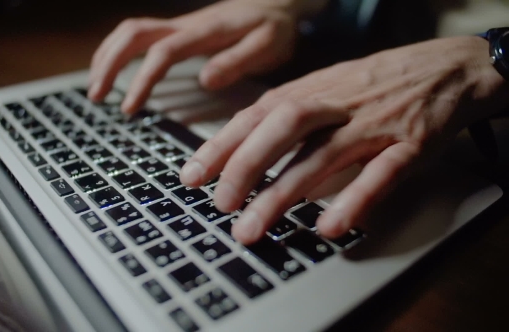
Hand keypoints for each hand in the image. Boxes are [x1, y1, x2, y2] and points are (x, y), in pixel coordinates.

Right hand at [87, 0, 326, 112]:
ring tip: (96, 88)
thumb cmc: (274, 27)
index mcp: (205, 32)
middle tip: (96, 96)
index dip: (142, 79)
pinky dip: (119, 51)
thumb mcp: (268, 46)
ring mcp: (180, 26)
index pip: (163, 51)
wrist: (277, 2)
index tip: (129, 107)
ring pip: (131, 31)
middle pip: (134, 34)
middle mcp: (186, 25)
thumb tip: (205, 79)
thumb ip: (238, 61)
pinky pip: (140, 35)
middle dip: (109, 63)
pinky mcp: (179, 31)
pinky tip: (114, 70)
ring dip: (107, 56)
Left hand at [179, 36, 508, 244]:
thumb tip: (239, 152)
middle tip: (220, 204)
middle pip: (283, 128)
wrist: (445, 67)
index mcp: (310, 90)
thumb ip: (285, 116)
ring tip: (254, 227)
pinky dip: (354, 199)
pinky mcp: (410, 144)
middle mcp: (336, 104)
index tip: (190, 175)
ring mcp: (372, 123)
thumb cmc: (374, 84)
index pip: (255, 115)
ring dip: (283, 194)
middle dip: (244, 166)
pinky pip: (381, 173)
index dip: (220, 145)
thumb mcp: (324, 88)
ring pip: (323, 155)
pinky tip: (329, 227)